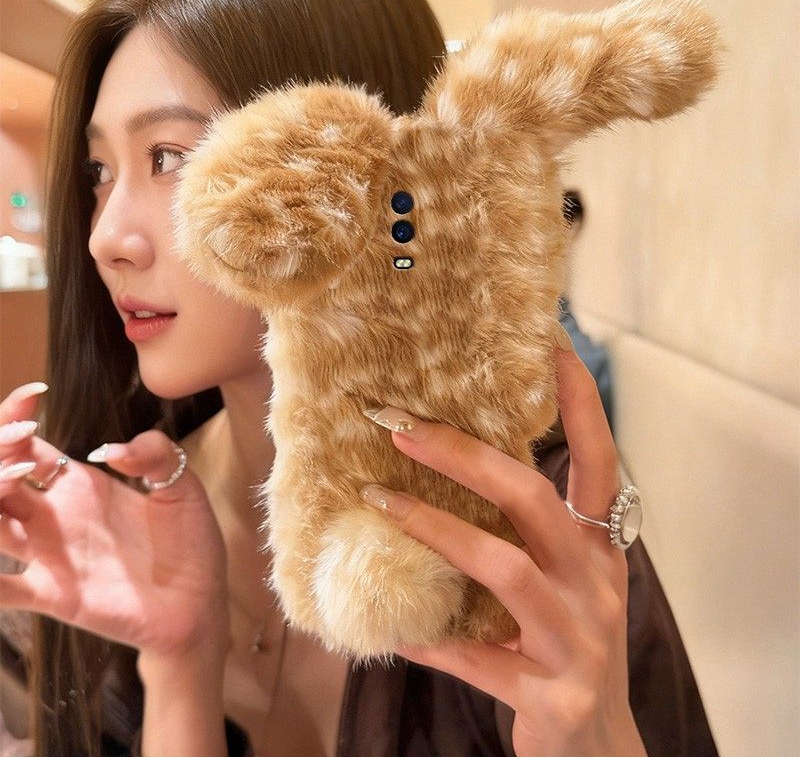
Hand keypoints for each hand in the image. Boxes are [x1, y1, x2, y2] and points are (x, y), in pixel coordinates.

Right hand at [0, 383, 229, 658]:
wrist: (201, 604)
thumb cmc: (191, 543)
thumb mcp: (183, 487)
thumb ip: (156, 455)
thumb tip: (112, 449)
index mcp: (80, 485)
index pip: (26, 446)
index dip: (16, 417)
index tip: (34, 393)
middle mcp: (54, 516)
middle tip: (22, 445)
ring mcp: (49, 555)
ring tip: (11, 480)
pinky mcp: (55, 596)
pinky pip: (3, 590)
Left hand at [360, 343, 646, 756]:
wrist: (597, 749)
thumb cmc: (567, 646)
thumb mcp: (562, 585)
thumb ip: (524, 539)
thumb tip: (445, 476)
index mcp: (600, 550)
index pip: (599, 464)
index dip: (582, 407)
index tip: (554, 349)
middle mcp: (595, 584)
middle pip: (533, 501)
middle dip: (466, 456)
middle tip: (399, 424)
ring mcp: (577, 640)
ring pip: (503, 569)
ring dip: (435, 529)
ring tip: (375, 501)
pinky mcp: (551, 694)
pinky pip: (476, 658)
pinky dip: (429, 637)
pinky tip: (389, 624)